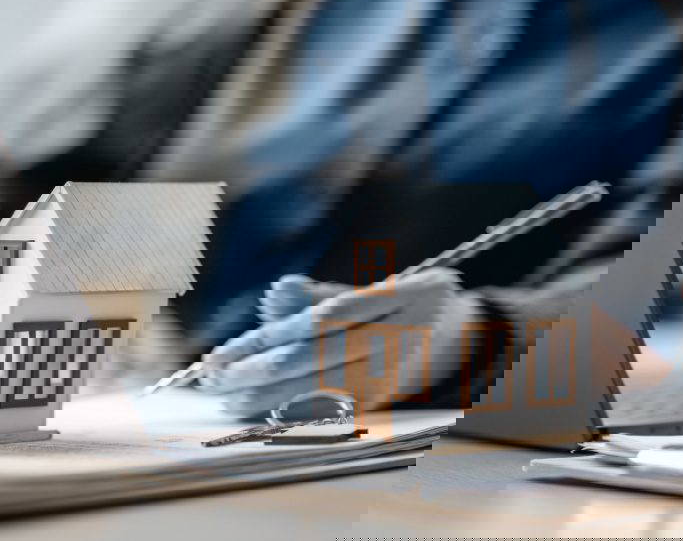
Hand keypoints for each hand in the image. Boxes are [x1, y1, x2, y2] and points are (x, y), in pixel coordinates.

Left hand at [200, 268, 476, 418]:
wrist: (446, 335)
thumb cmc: (386, 306)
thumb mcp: (358, 289)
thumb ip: (314, 294)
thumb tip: (278, 294)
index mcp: (398, 298)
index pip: (321, 320)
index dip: (273, 334)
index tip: (227, 349)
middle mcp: (401, 336)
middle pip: (319, 356)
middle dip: (262, 370)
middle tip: (216, 380)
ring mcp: (396, 371)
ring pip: (325, 386)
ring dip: (273, 396)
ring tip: (232, 400)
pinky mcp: (385, 398)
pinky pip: (335, 407)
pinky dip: (297, 411)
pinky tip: (265, 412)